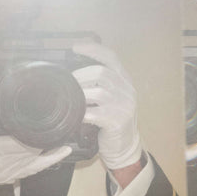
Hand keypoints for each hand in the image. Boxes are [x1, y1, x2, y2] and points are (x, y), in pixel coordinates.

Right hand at [0, 75, 71, 195]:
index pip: (27, 141)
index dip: (40, 132)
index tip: (51, 118)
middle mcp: (7, 165)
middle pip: (36, 152)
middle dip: (48, 140)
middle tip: (62, 126)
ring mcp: (10, 174)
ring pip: (38, 165)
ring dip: (52, 154)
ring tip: (67, 144)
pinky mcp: (10, 179)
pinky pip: (32, 172)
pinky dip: (44, 164)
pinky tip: (53, 156)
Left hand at [72, 41, 142, 169]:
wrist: (125, 148)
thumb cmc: (113, 122)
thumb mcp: (112, 98)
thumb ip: (101, 84)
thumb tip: (75, 74)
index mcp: (125, 81)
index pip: (111, 57)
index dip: (93, 49)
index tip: (75, 48)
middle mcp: (127, 91)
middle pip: (101, 73)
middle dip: (80, 76)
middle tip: (69, 84)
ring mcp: (124, 106)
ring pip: (98, 92)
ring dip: (80, 94)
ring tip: (72, 100)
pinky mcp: (118, 122)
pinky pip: (95, 113)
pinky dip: (82, 113)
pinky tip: (77, 116)